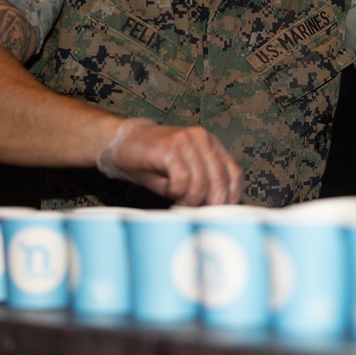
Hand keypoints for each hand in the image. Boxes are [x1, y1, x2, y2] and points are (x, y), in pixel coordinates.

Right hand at [96, 118, 243, 205]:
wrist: (121, 143)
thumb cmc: (153, 163)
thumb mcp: (184, 175)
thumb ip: (203, 186)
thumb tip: (219, 210)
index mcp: (212, 144)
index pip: (234, 175)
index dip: (230, 199)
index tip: (218, 215)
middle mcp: (203, 139)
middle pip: (220, 181)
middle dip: (209, 205)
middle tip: (195, 214)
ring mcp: (188, 141)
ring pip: (201, 183)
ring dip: (190, 201)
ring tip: (178, 203)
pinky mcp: (170, 147)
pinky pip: (182, 180)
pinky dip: (176, 193)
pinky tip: (169, 192)